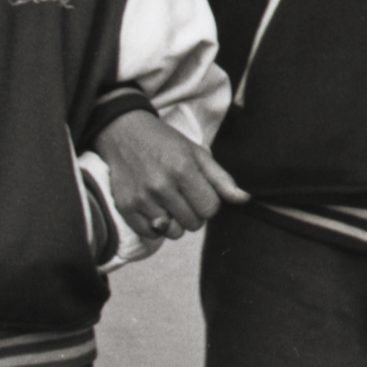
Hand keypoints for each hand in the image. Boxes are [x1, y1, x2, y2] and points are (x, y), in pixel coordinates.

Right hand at [101, 110, 245, 241]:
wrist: (123, 132)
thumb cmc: (164, 142)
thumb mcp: (196, 153)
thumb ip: (221, 179)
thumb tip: (244, 199)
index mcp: (182, 170)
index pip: (210, 209)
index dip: (209, 202)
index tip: (199, 192)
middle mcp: (161, 186)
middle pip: (193, 223)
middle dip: (193, 213)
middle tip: (183, 195)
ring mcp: (141, 198)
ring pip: (173, 232)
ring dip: (175, 221)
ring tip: (168, 202)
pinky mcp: (125, 207)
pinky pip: (150, 234)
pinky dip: (155, 226)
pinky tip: (154, 207)